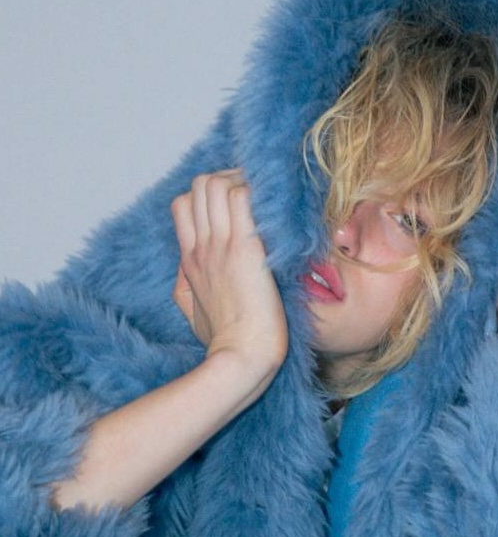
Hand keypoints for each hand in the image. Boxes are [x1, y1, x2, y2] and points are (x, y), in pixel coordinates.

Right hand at [171, 170, 287, 383]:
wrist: (241, 357)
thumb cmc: (224, 340)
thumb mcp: (191, 312)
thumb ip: (185, 286)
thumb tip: (185, 273)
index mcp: (190, 260)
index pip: (183, 204)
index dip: (207, 197)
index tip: (235, 208)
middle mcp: (202, 246)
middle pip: (201, 185)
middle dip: (228, 180)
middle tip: (256, 197)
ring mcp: (221, 245)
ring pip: (217, 183)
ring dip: (244, 183)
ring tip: (266, 201)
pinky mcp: (245, 249)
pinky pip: (243, 198)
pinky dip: (258, 194)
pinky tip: (274, 211)